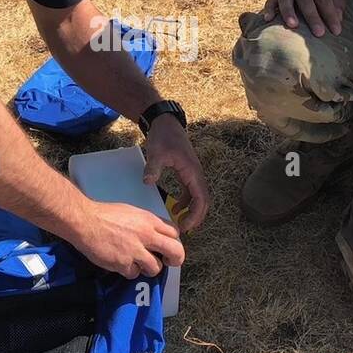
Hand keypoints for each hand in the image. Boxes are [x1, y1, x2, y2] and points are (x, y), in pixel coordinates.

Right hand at [69, 200, 183, 278]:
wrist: (85, 221)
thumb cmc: (104, 215)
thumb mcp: (131, 212)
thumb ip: (146, 224)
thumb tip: (154, 234)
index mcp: (149, 220)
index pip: (174, 233)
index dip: (173, 242)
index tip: (168, 247)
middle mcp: (146, 235)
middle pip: (175, 251)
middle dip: (175, 259)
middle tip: (167, 262)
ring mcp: (135, 251)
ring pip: (156, 268)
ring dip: (148, 268)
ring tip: (138, 264)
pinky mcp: (124, 263)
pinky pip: (134, 274)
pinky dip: (129, 271)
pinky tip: (121, 264)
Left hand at [142, 114, 209, 231]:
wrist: (166, 123)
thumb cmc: (163, 136)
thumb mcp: (156, 152)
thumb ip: (153, 168)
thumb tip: (148, 182)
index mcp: (192, 172)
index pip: (200, 199)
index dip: (195, 215)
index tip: (184, 226)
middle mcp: (197, 174)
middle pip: (204, 201)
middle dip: (197, 217)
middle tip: (184, 230)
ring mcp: (193, 173)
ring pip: (199, 197)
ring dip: (193, 211)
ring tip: (181, 223)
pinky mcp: (187, 172)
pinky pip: (191, 191)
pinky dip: (187, 202)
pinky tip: (176, 208)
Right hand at [263, 0, 345, 37]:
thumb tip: (338, 18)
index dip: (330, 15)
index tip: (336, 31)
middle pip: (305, 1)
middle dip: (312, 17)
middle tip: (319, 33)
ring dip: (289, 12)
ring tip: (293, 25)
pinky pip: (270, 0)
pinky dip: (268, 9)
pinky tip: (268, 19)